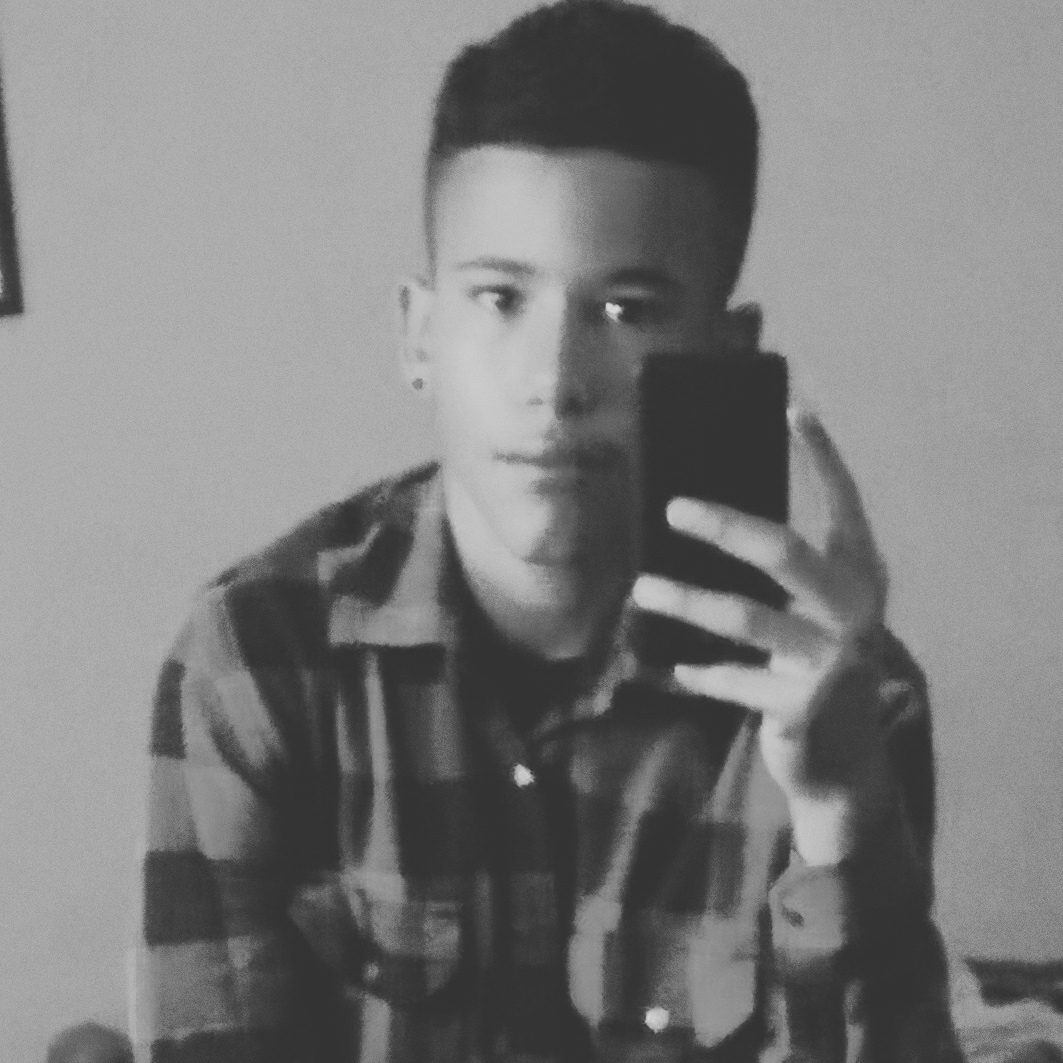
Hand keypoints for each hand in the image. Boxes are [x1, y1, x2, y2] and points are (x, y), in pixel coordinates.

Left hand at [631, 409, 893, 864]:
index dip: (823, 457)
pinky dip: (702, 674)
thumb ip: (782, 574)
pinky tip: (677, 670)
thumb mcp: (813, 613)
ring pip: (746, 617)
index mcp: (862, 576)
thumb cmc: (817, 668)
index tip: (794, 409)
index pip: (845, 503)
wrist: (845, 763)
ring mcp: (834, 660)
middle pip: (784, 551)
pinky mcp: (802, 705)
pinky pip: (734, 679)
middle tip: (672, 507)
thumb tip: (703, 518)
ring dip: (686, 601)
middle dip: (727, 526)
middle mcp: (857, 611)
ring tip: (640, 589)